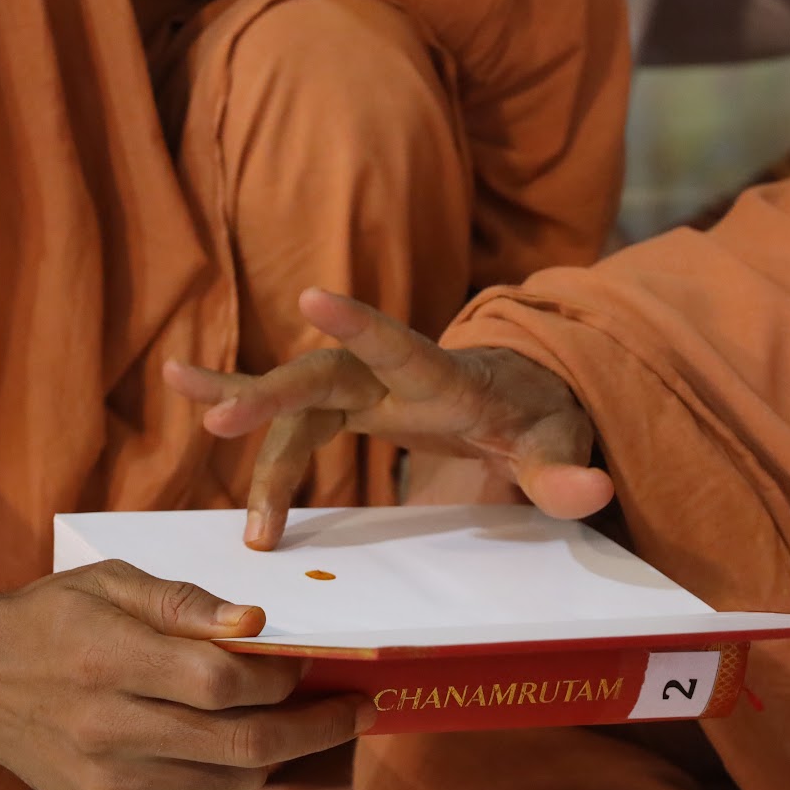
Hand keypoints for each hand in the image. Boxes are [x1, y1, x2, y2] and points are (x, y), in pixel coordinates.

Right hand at [0, 560, 370, 789]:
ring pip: (232, 782)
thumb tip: (258, 625)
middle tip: (358, 712)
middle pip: (244, 746)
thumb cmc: (54, 617)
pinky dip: (224, 778)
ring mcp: (106, 786)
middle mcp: (108, 734)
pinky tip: (211, 743)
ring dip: (272, 751)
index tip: (309, 663)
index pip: (225, 684)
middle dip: (316, 728)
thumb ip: (188, 605)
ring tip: (282, 718)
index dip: (280, 676)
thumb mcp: (114, 583)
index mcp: (109, 663)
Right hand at [163, 287, 614, 548]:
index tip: (313, 297)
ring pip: (298, 398)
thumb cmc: (543, 422)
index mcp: (449, 380)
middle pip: (327, 375)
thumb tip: (595, 492)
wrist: (522, 399)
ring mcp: (367, 387)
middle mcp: (396, 373)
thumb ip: (569, 474)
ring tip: (201, 423)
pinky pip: (293, 419)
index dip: (361, 324)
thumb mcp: (563, 450)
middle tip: (222, 420)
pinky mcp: (349, 406)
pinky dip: (254, 426)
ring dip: (250, 416)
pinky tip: (194, 404)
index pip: (404, 348)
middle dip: (274, 393)